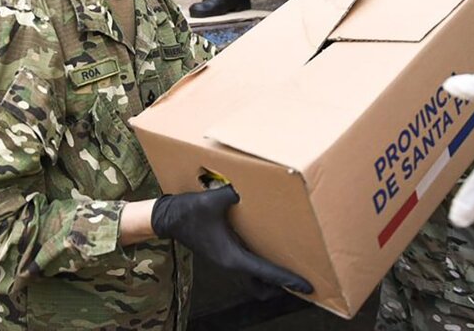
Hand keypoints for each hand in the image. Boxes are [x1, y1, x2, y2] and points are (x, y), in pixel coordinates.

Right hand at [152, 185, 312, 293]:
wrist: (166, 217)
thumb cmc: (187, 212)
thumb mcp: (211, 201)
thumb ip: (233, 193)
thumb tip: (248, 187)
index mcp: (232, 257)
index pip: (267, 273)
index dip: (288, 280)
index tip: (307, 286)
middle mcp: (231, 263)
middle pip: (262, 287)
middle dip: (281, 286)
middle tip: (300, 280)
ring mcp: (226, 260)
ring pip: (253, 279)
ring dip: (270, 278)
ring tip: (288, 268)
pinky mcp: (223, 253)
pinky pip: (247, 267)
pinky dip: (260, 267)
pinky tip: (267, 250)